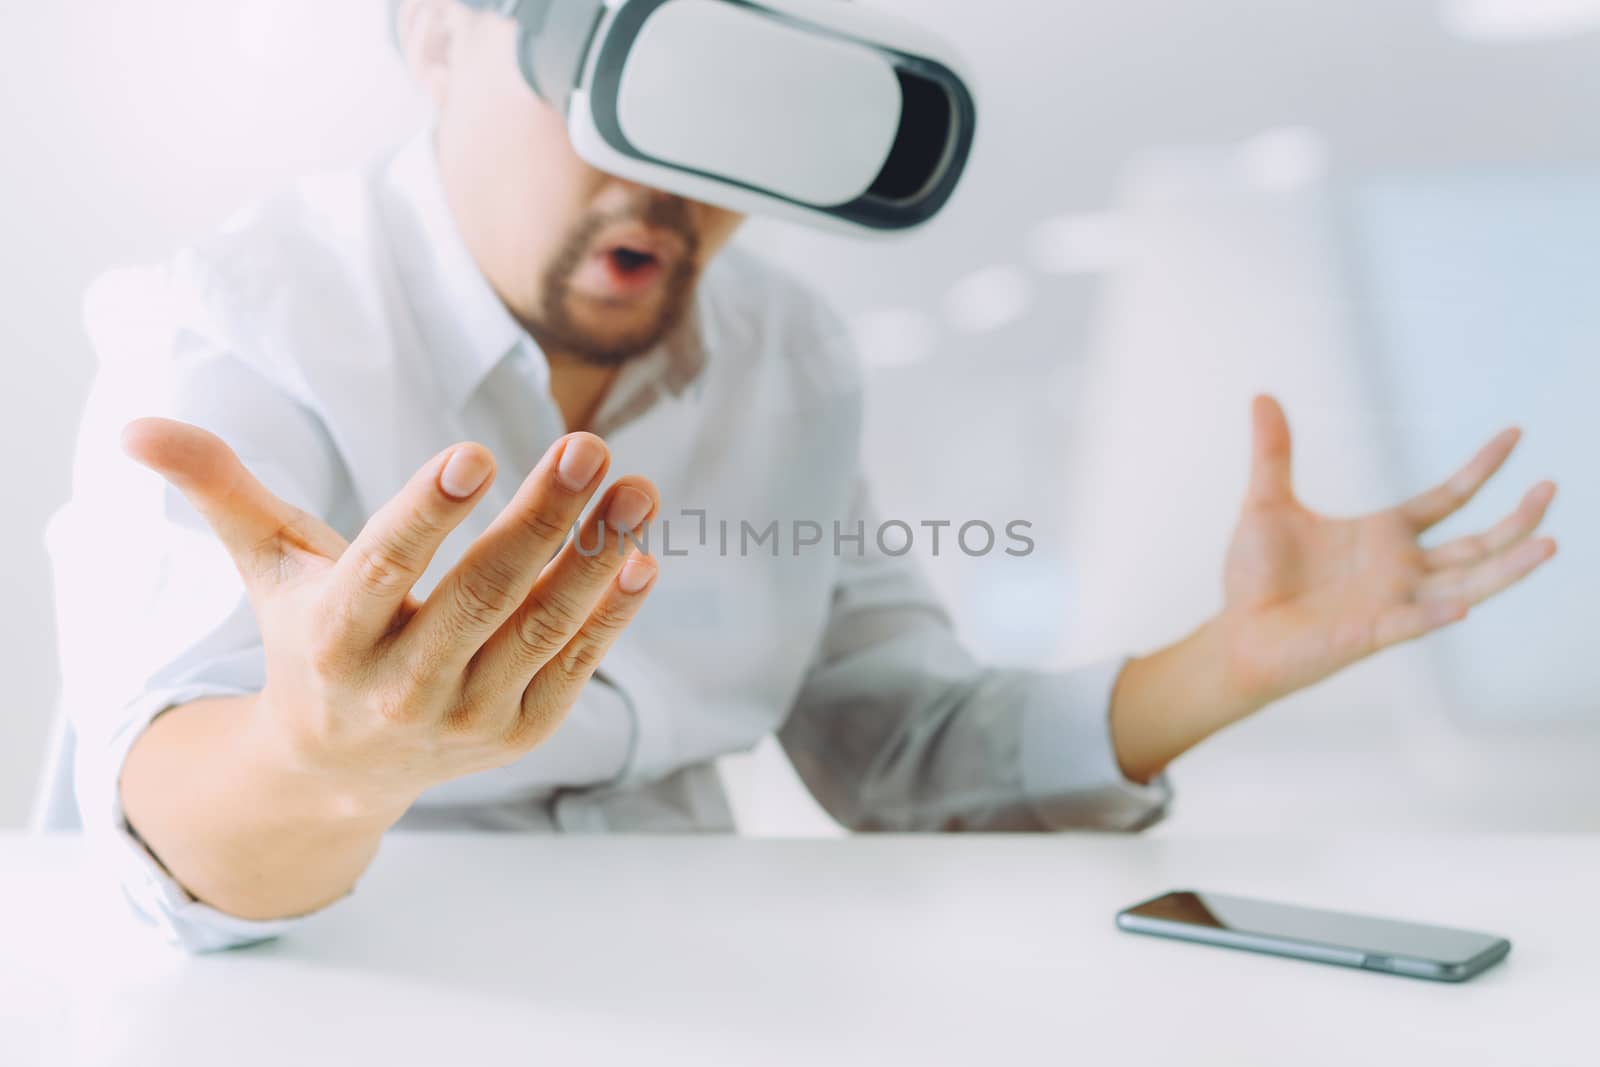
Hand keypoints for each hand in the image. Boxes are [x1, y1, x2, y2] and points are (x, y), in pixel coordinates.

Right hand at [123, 419, 660, 815]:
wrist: (341, 765)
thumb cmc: (308, 638)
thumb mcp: (267, 568)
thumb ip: (219, 493)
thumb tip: (136, 425)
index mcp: (333, 636)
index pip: (382, 569)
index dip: (428, 513)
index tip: (476, 451)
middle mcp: (399, 685)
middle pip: (479, 595)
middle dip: (540, 520)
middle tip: (587, 446)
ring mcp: (466, 716)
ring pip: (538, 630)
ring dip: (595, 559)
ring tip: (636, 489)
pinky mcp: (518, 731)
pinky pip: (572, 668)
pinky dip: (610, 617)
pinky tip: (641, 557)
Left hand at [1220, 396, 1557, 706]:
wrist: (1237, 634)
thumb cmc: (1255, 577)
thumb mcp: (1266, 503)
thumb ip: (1273, 453)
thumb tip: (1262, 397)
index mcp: (1384, 535)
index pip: (1449, 498)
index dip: (1482, 468)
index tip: (1515, 433)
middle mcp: (1400, 569)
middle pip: (1476, 543)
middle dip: (1516, 520)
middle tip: (1551, 488)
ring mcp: (1392, 603)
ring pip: (1467, 585)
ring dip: (1508, 568)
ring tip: (1550, 544)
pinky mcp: (1371, 634)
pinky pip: (1414, 623)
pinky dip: (1439, 614)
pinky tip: (1465, 604)